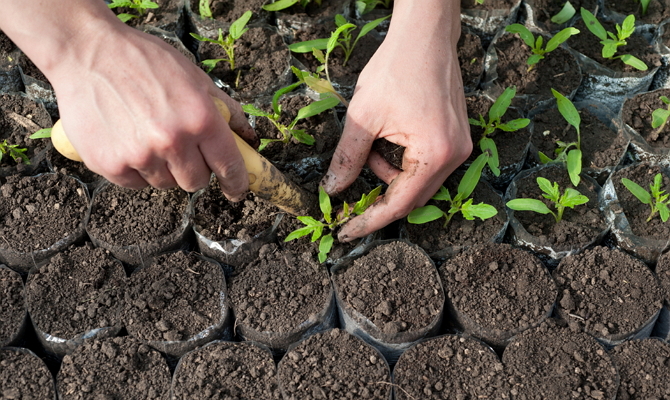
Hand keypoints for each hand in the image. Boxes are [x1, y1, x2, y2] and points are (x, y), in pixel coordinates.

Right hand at [48, 17, 255, 199]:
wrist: (86, 52)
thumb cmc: (143, 60)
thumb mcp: (194, 77)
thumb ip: (225, 110)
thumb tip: (248, 137)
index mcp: (200, 119)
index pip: (229, 166)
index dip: (237, 183)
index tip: (237, 190)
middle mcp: (172, 141)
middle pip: (196, 182)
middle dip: (194, 170)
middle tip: (181, 148)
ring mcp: (140, 156)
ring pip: (165, 184)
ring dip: (163, 168)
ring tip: (148, 137)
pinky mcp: (110, 164)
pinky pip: (136, 184)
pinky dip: (136, 170)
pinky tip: (128, 141)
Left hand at [320, 0, 471, 240]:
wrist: (425, 35)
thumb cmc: (396, 69)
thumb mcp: (363, 117)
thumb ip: (347, 159)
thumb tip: (333, 190)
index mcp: (435, 154)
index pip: (400, 203)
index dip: (370, 220)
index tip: (346, 231)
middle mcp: (455, 156)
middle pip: (412, 197)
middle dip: (378, 198)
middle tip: (349, 201)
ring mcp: (459, 147)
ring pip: (417, 181)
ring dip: (387, 175)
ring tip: (369, 148)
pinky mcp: (455, 137)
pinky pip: (425, 164)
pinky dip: (400, 162)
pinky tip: (386, 140)